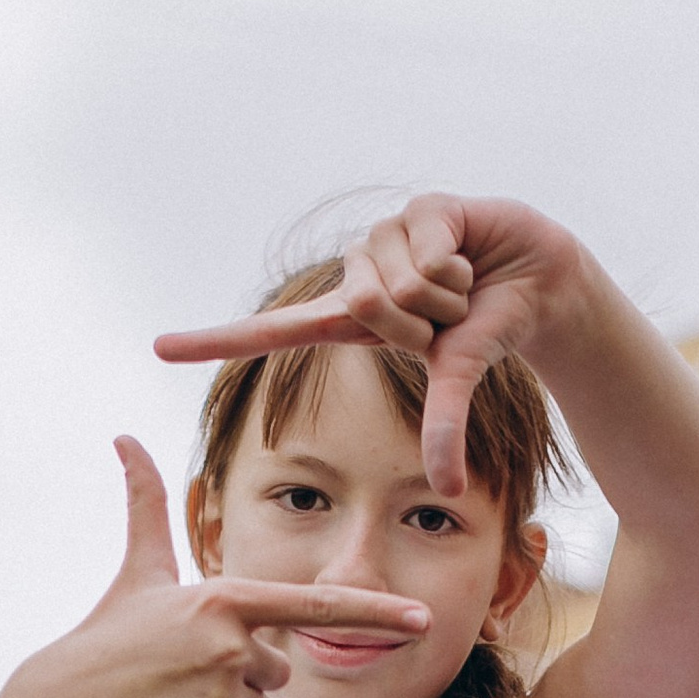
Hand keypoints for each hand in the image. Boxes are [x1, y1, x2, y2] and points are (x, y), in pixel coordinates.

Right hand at [0, 440, 427, 697]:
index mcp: (223, 601)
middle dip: (242, 670)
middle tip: (184, 665)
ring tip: (170, 690)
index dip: (375, 612)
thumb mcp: (136, 571)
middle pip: (279, 667)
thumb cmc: (104, 636)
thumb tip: (125, 437)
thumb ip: (147, 505)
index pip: (314, 608)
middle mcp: (231, 648)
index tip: (421, 617)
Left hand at [154, 193, 584, 501]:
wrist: (540, 285)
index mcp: (348, 320)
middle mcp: (357, 276)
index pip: (270, 332)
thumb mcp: (459, 377)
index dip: (216, 340)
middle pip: (363, 306)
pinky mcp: (419, 208)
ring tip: (462, 284)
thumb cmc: (488, 331)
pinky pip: (427, 250)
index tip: (158, 349)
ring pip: (398, 280)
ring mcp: (383, 238)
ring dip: (445, 293)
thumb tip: (447, 489)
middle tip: (444, 315)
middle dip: (418, 322)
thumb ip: (444, 427)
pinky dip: (459, 262)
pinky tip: (470, 249)